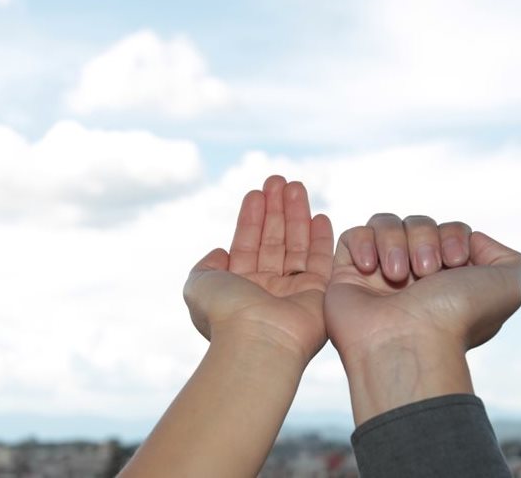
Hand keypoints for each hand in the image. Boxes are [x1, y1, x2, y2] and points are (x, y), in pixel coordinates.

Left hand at [184, 175, 333, 361]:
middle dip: (276, 209)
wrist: (258, 340)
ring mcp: (294, 292)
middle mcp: (267, 289)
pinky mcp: (318, 295)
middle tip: (278, 180)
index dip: (251, 218)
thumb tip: (220, 252)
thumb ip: (205, 266)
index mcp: (240, 288)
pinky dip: (321, 239)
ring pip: (297, 245)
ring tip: (296, 186)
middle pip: (273, 240)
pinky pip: (321, 261)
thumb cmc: (226, 314)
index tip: (256, 192)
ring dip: (296, 214)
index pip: (247, 244)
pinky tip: (319, 216)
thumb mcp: (198, 285)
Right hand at [324, 213, 520, 422]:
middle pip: (419, 222)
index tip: (454, 263)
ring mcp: (379, 274)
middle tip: (426, 273)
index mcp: (449, 279)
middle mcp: (415, 276)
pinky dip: (365, 243)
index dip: (453, 236)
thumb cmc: (456, 318)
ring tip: (397, 276)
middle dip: (425, 240)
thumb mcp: (507, 287)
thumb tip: (473, 240)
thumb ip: (507, 258)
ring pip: (386, 223)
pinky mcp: (347, 274)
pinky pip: (354, 234)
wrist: (407, 343)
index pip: (450, 230)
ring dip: (395, 243)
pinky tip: (371, 269)